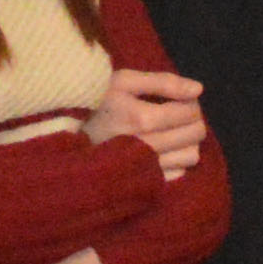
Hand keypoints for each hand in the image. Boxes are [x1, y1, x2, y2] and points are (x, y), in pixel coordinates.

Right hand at [86, 66, 211, 179]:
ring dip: (189, 141)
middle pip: (195, 133)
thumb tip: (198, 89)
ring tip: (172, 131)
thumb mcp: (124, 81)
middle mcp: (147, 146)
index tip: (176, 100)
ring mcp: (146, 167)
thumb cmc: (96, 102)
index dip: (189, 102)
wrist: (64, 133)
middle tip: (177, 113)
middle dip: (192, 120)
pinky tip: (164, 149)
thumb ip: (163, 82)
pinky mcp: (144, 182)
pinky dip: (178, 160)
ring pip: (191, 156)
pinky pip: (179, 173)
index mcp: (141, 118)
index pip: (190, 111)